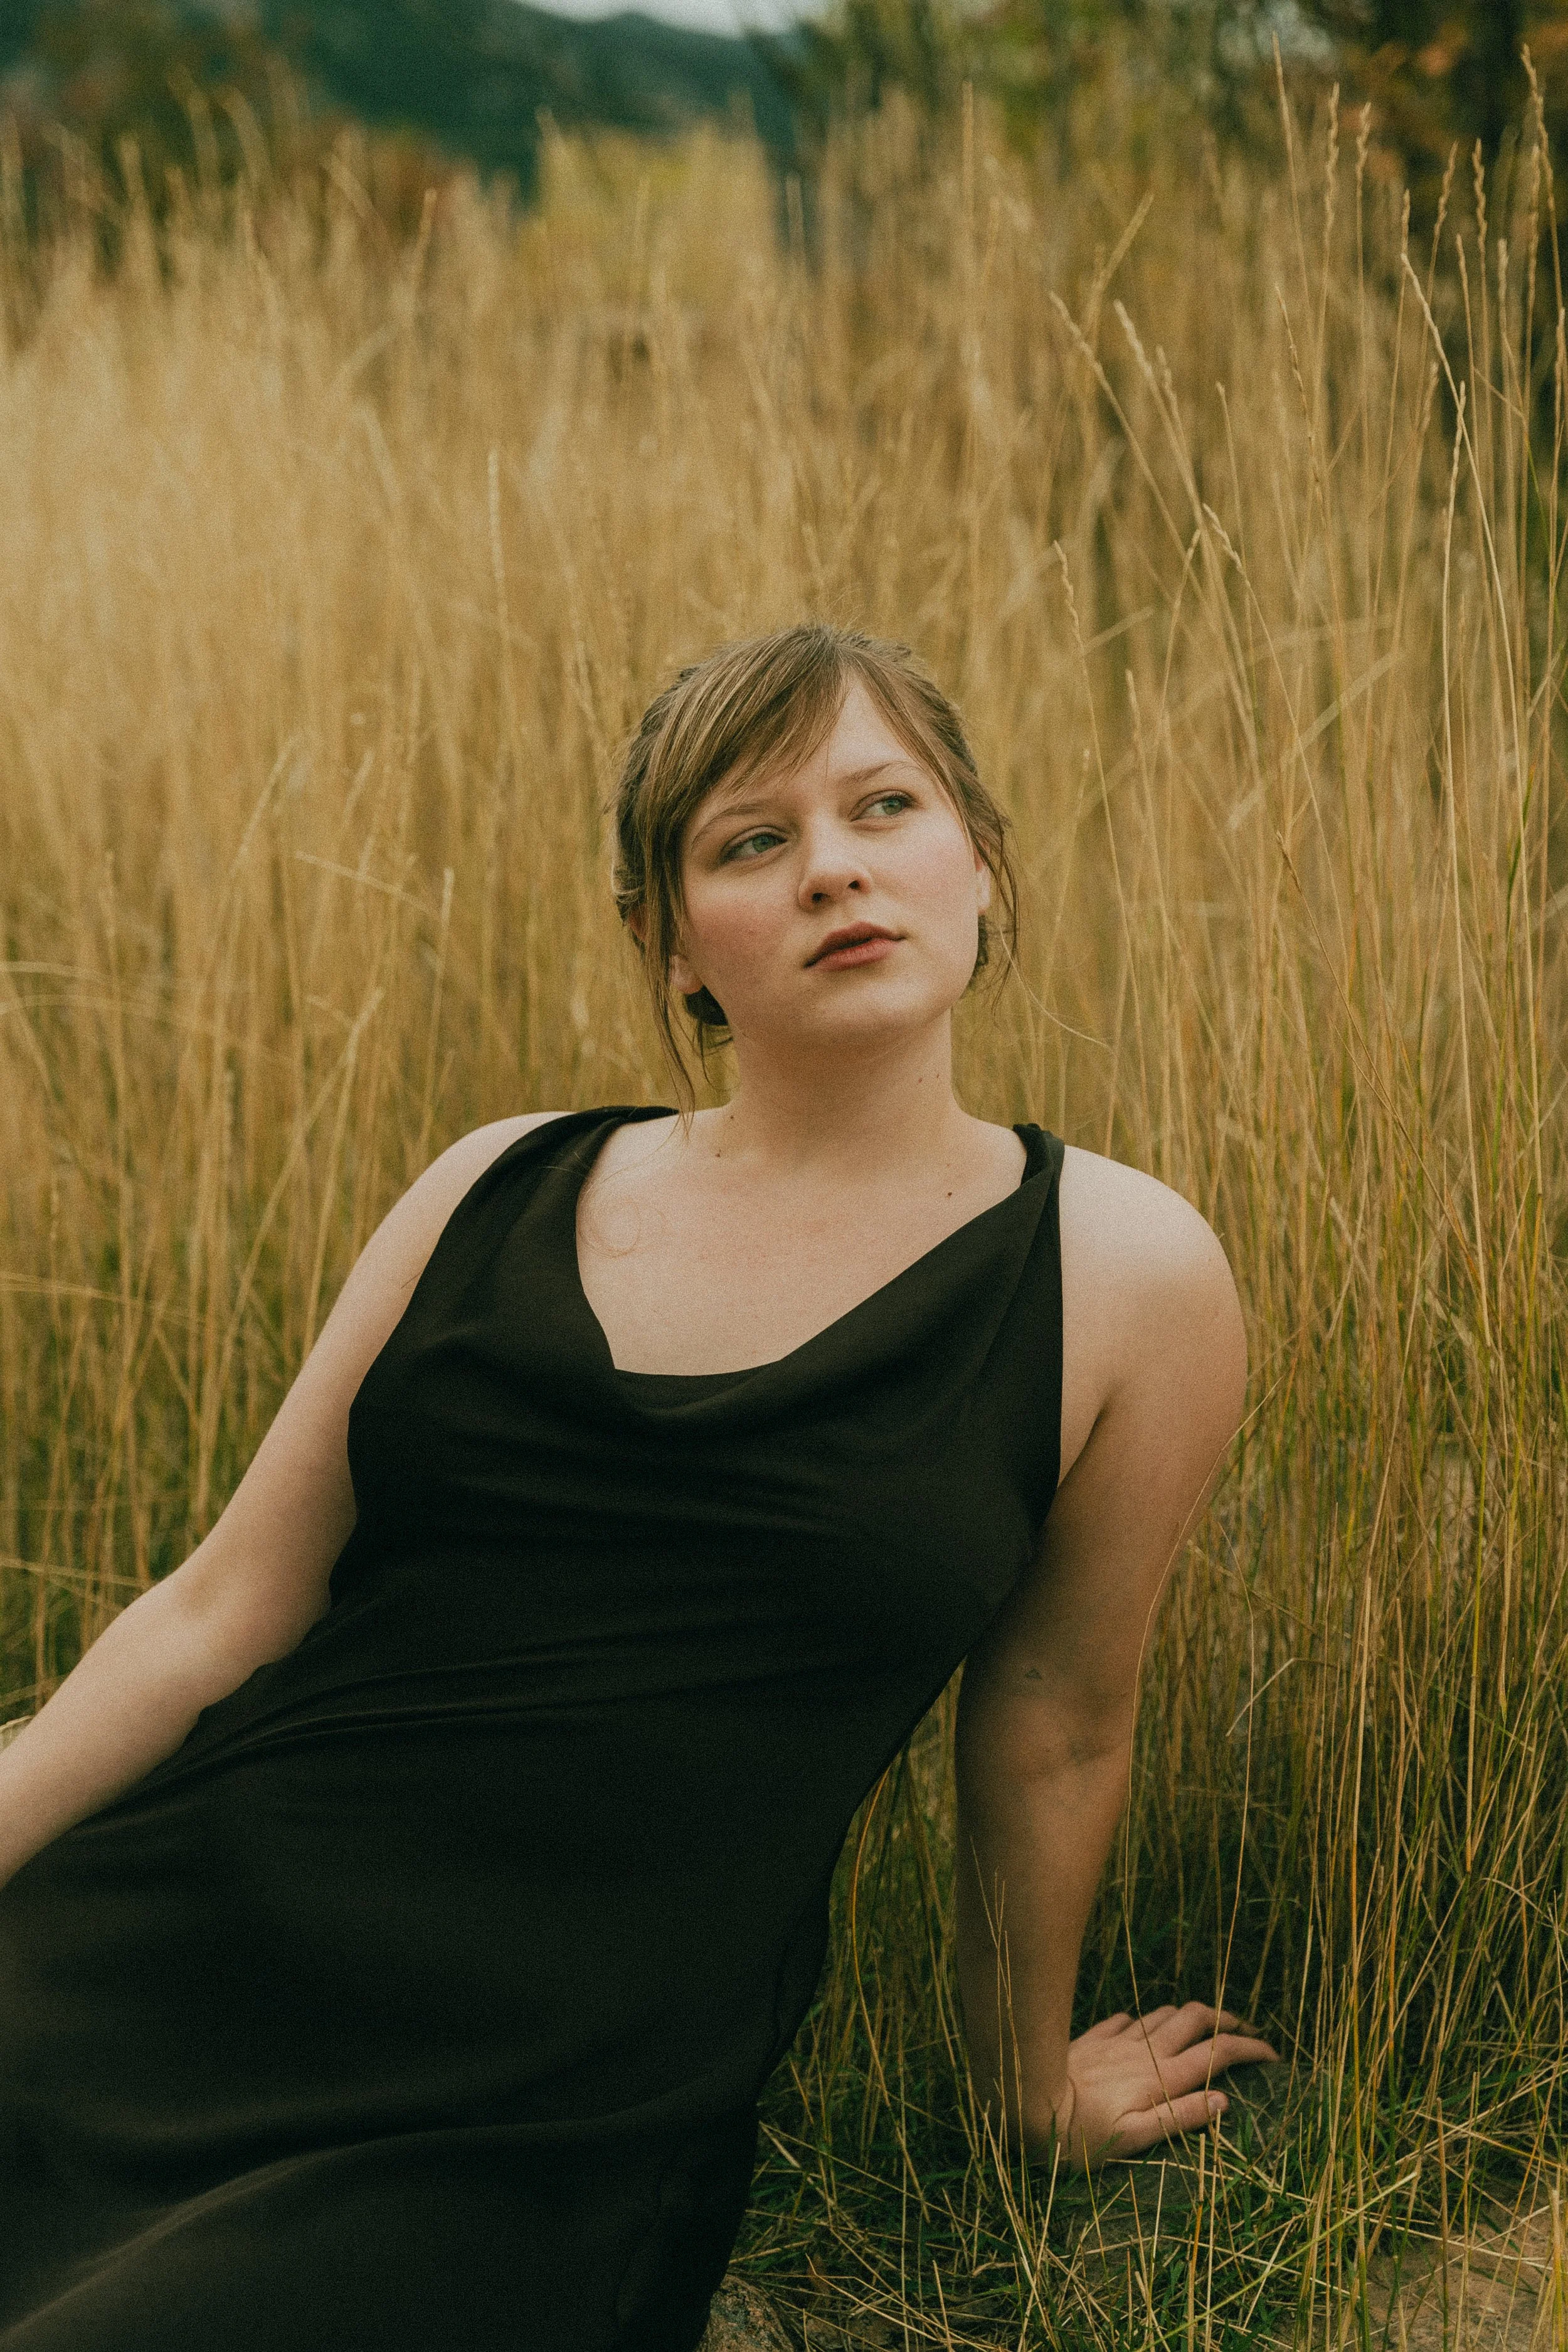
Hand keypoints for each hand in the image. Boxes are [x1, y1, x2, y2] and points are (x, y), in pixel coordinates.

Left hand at [1044, 2002, 1279, 2169]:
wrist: (1024, 2104)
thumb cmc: (1080, 2136)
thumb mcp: (1135, 2138)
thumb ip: (1181, 2118)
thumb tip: (1224, 2099)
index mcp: (1162, 2077)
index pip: (1218, 2052)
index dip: (1250, 2048)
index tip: (1273, 2055)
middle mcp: (1144, 2051)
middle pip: (1196, 2018)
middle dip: (1226, 2019)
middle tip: (1245, 2031)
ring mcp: (1117, 2041)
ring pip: (1164, 2013)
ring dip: (1189, 2016)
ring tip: (1203, 2027)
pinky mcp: (1092, 2039)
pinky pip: (1126, 2019)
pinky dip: (1145, 2020)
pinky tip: (1142, 2028)